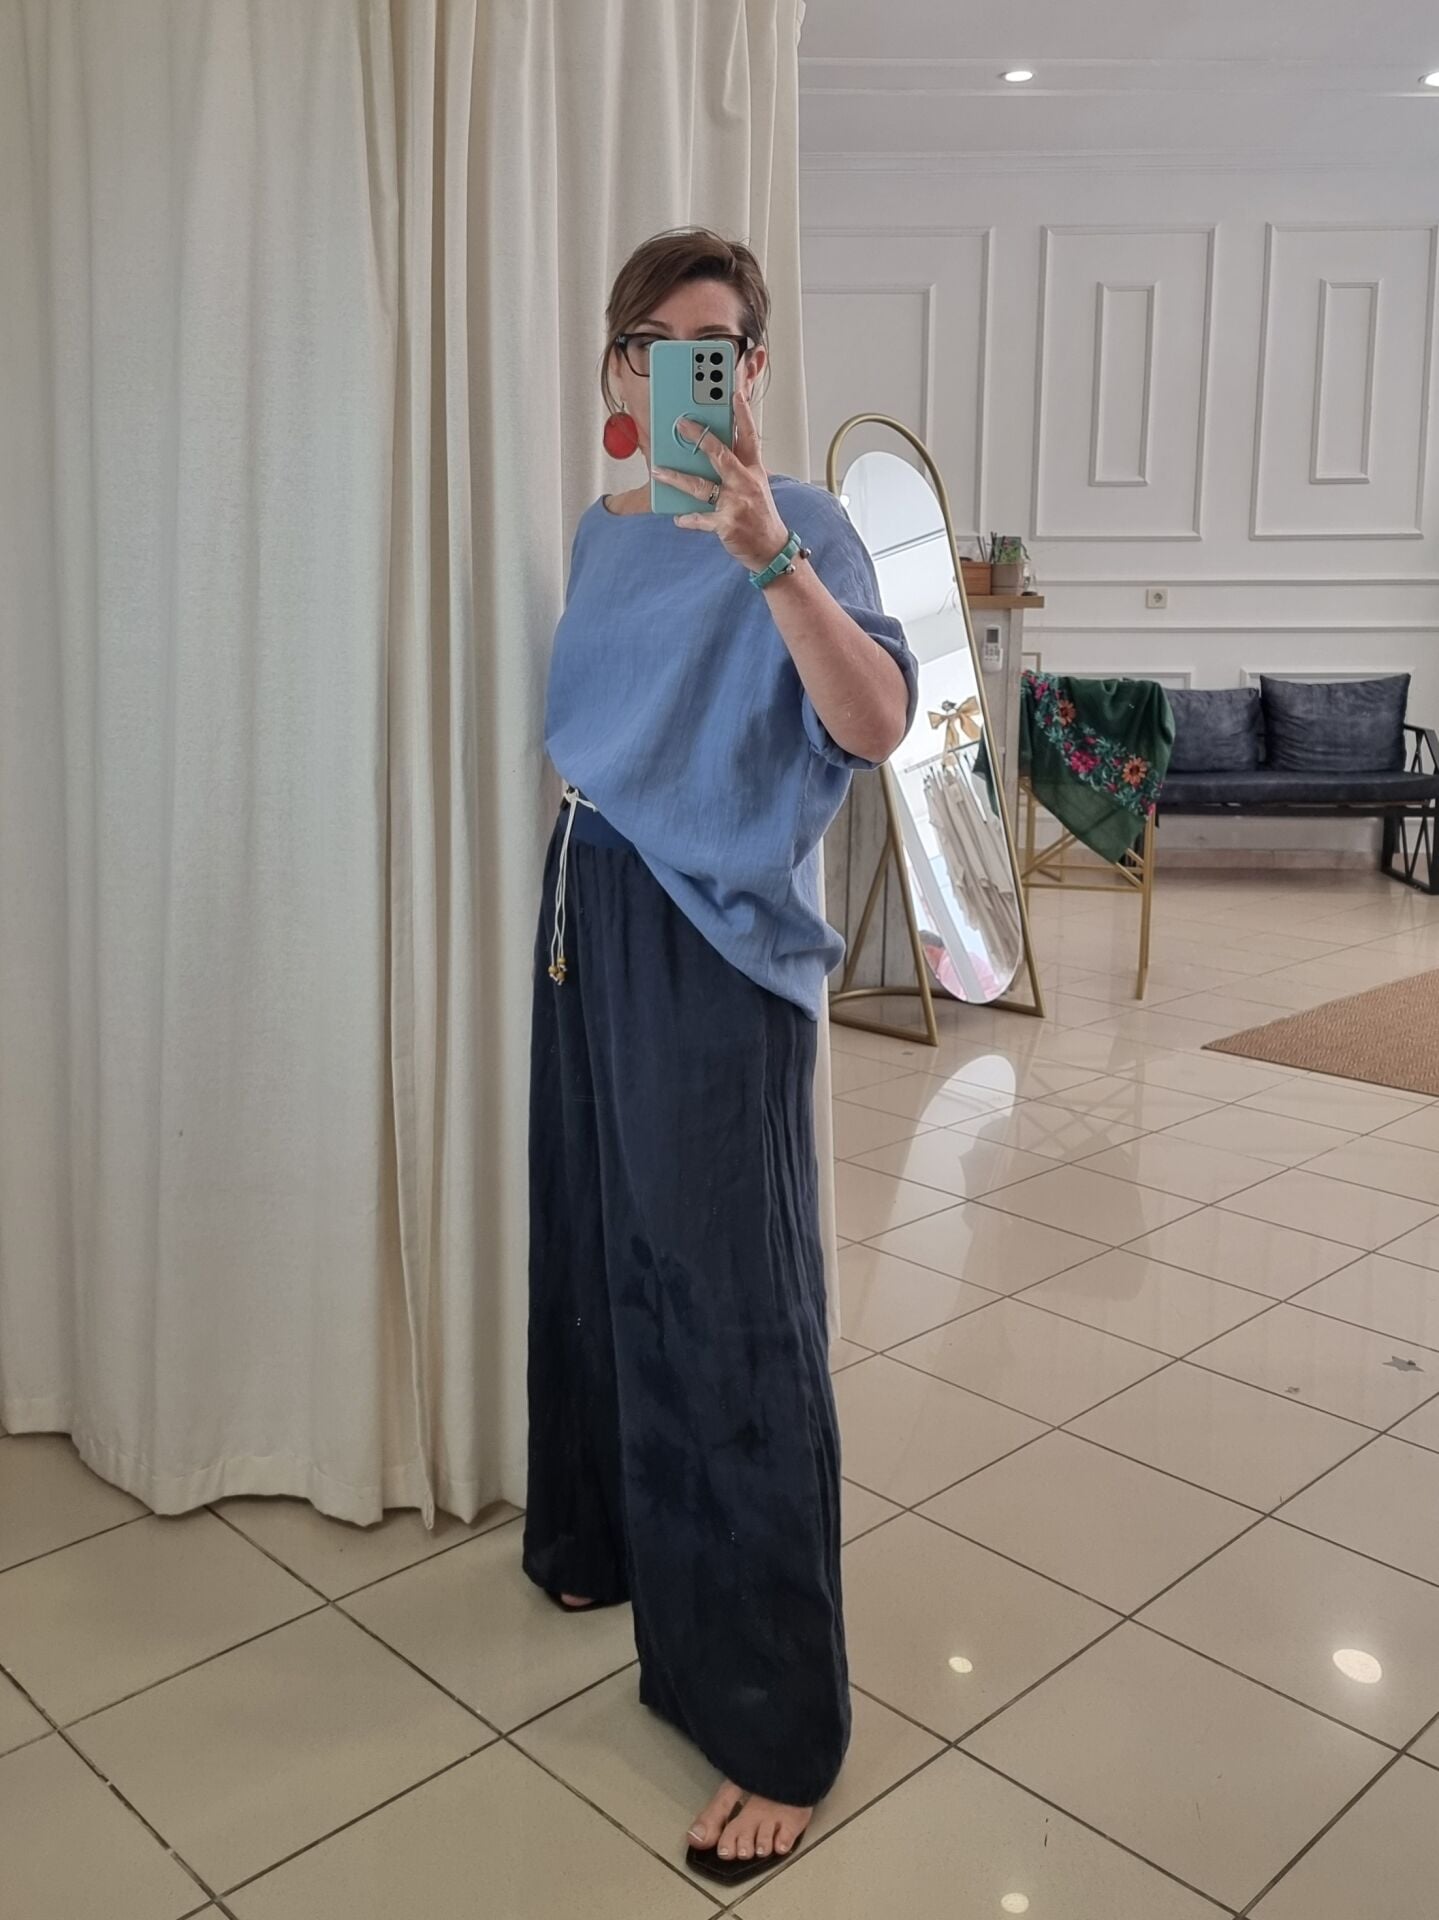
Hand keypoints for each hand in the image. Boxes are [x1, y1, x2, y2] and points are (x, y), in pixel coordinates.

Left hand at [652, 388, 791, 574]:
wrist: (771, 548)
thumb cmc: (760, 515)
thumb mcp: (755, 485)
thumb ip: (736, 466)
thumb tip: (710, 451)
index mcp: (754, 469)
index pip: (749, 436)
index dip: (743, 414)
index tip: (735, 394)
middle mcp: (746, 482)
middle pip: (721, 454)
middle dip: (700, 437)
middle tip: (681, 424)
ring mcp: (736, 503)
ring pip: (701, 486)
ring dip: (676, 478)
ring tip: (658, 471)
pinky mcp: (727, 523)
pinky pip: (701, 518)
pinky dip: (687, 518)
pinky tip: (678, 517)